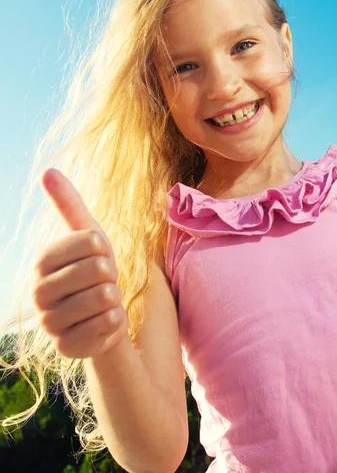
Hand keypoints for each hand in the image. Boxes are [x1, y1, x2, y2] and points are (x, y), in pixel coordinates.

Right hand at [32, 169, 127, 358]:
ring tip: (104, 302)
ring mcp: (50, 323)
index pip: (91, 240)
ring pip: (105, 297)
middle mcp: (38, 293)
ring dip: (116, 298)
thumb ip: (69, 205)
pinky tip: (105, 323)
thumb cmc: (97, 271)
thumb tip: (48, 171)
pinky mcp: (66, 348)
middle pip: (100, 269)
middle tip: (104, 283)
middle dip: (113, 275)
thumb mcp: (90, 236)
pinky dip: (116, 322)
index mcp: (42, 262)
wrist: (103, 314)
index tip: (100, 257)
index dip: (108, 248)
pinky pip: (108, 324)